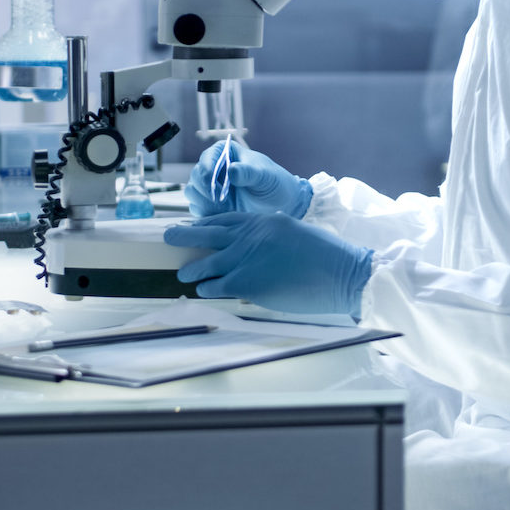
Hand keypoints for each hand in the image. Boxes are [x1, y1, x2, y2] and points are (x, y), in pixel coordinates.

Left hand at [165, 212, 372, 316]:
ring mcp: (246, 258)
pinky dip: (207, 289)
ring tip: (183, 274)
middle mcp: (251, 235)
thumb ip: (271, 238)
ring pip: (206, 263)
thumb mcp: (296, 234)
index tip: (192, 225)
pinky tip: (203, 291)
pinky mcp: (246, 282)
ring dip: (192, 269)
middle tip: (168, 236)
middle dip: (185, 235)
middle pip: (207, 233)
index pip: (226, 218)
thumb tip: (256, 249)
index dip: (206, 223)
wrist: (341, 273)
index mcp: (265, 220)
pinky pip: (216, 285)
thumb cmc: (327, 258)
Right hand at [185, 141, 311, 218]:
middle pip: (196, 177)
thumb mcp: (265, 176)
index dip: (207, 173)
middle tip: (224, 203)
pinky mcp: (209, 204)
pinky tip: (224, 216)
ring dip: (205, 203)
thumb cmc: (274, 183)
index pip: (206, 158)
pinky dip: (207, 214)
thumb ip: (249, 172)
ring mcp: (209, 186)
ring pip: (193, 193)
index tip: (217, 189)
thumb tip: (232, 169)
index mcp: (224, 152)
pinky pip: (197, 208)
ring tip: (227, 209)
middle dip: (206, 191)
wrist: (281, 204)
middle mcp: (213, 167)